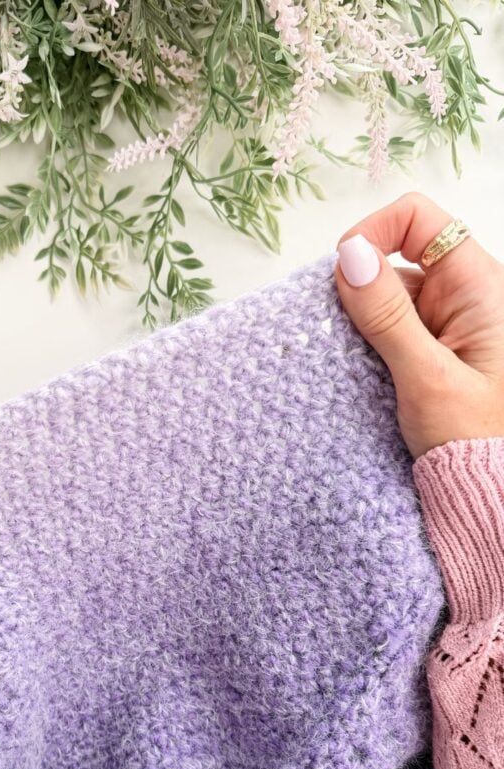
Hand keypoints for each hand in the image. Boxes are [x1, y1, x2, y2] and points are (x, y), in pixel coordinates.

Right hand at [334, 191, 503, 458]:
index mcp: (478, 286)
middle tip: (344, 334)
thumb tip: (349, 254)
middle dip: (358, 285)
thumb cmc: (475, 439)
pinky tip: (361, 370)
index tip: (341, 276)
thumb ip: (386, 316)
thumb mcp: (427, 378)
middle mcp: (464, 293)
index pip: (419, 220)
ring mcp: (446, 319)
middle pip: (395, 254)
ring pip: (385, 293)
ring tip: (356, 362)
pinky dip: (365, 341)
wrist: (486, 488)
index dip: (374, 233)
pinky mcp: (430, 345)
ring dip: (359, 320)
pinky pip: (388, 325)